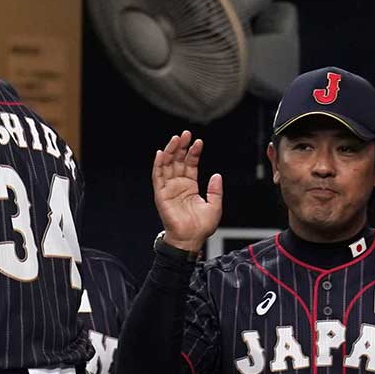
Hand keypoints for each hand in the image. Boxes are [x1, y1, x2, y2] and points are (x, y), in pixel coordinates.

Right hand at [152, 130, 222, 252]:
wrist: (190, 239)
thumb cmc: (201, 227)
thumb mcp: (214, 206)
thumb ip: (215, 190)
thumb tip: (216, 175)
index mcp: (190, 187)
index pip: (190, 164)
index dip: (194, 152)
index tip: (198, 142)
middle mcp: (178, 185)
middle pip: (178, 161)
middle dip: (181, 147)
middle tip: (185, 134)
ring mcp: (169, 189)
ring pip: (167, 165)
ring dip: (171, 151)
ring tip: (176, 139)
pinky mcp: (161, 194)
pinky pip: (158, 177)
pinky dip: (158, 164)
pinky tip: (162, 153)